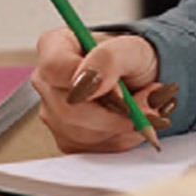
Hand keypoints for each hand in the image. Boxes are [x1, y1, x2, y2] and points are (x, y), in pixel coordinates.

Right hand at [30, 27, 171, 152]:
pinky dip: (120, 138)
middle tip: (148, 103)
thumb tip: (87, 82)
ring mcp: (53, 113)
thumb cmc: (134, 59)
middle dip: (115, 113)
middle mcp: (47, 81)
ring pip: (82, 135)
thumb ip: (109, 58)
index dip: (88, 84)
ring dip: (122, 126)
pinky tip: (130, 121)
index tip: (121, 90)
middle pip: (69, 111)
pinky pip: (92, 149)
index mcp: (55, 47)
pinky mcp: (67, 139)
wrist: (145, 79)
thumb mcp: (133, 48)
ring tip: (143, 107)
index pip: (54, 69)